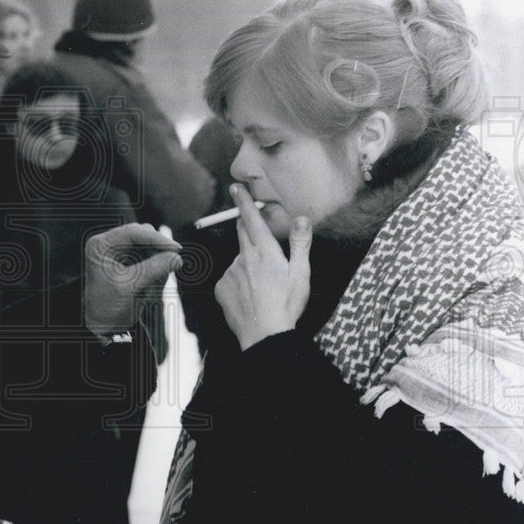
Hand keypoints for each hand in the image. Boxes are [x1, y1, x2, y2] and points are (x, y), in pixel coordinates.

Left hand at [83, 223, 182, 335]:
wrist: (103, 324)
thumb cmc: (107, 306)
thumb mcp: (129, 287)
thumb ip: (153, 270)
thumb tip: (177, 258)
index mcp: (101, 246)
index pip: (132, 232)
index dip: (156, 239)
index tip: (176, 249)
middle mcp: (111, 244)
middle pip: (144, 237)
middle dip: (157, 255)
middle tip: (165, 274)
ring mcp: (122, 252)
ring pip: (152, 249)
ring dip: (158, 268)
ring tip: (149, 292)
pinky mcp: (133, 262)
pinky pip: (154, 261)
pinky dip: (157, 275)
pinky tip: (148, 292)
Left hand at [214, 185, 311, 350]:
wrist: (265, 336)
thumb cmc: (287, 305)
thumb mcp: (301, 274)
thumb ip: (301, 244)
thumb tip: (302, 218)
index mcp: (264, 252)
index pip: (251, 219)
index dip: (244, 201)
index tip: (236, 187)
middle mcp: (243, 258)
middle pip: (242, 233)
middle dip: (248, 229)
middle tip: (262, 247)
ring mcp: (230, 273)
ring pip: (239, 260)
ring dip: (248, 265)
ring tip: (264, 288)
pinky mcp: (221, 288)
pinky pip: (230, 278)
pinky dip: (239, 282)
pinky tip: (251, 297)